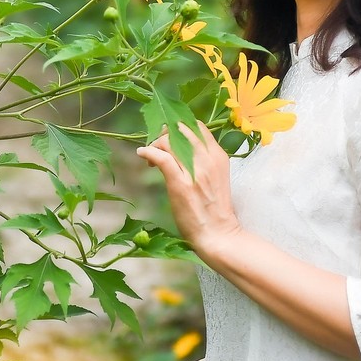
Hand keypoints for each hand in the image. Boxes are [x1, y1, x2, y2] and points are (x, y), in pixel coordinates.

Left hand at [136, 122, 241, 255]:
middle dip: (166, 133)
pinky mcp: (180, 183)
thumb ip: (204, 161)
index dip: (179, 128)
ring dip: (155, 143)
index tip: (170, 139)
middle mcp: (208, 159)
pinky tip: (142, 154)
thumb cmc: (215, 210)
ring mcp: (194, 171)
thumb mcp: (215, 177)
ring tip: (150, 156)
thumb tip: (183, 150)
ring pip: (170, 140)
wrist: (218, 234)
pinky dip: (148, 151)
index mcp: (218, 156)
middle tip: (158, 145)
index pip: (198, 127)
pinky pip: (161, 157)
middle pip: (182, 129)